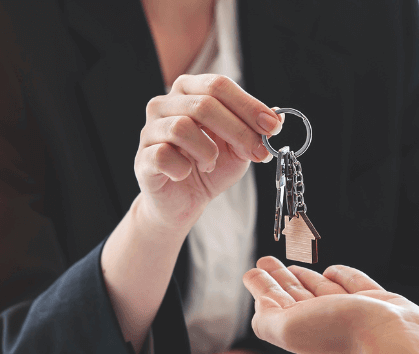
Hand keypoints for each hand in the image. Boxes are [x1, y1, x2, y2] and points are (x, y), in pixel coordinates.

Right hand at [133, 74, 282, 237]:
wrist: (182, 202)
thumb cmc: (207, 168)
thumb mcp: (238, 148)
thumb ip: (253, 131)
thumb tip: (276, 119)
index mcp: (189, 92)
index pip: (219, 86)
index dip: (249, 106)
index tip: (272, 127)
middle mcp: (164, 104)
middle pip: (203, 105)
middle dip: (238, 131)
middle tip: (258, 153)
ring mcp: (150, 131)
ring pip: (182, 128)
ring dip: (208, 151)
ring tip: (210, 164)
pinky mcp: (142, 158)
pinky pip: (163, 156)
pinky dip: (183, 168)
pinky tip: (187, 174)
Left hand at [242, 257, 418, 353]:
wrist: (394, 338)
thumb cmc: (340, 333)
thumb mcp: (286, 328)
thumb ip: (267, 318)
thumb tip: (260, 303)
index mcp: (299, 328)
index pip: (273, 305)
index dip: (261, 287)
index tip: (252, 272)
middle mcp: (322, 322)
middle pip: (293, 296)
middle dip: (277, 279)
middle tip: (266, 261)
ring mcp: (349, 312)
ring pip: (320, 291)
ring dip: (303, 277)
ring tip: (290, 265)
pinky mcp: (375, 303)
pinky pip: (353, 285)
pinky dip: (341, 276)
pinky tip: (331, 270)